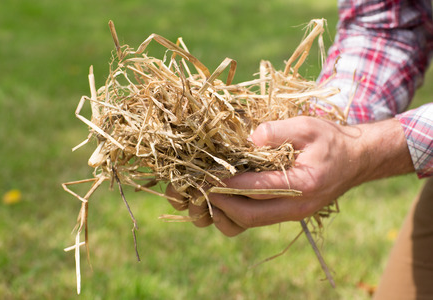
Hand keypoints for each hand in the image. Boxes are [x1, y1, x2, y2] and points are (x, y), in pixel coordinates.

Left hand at [166, 116, 413, 235]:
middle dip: (221, 204)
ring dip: (226, 213)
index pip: (256, 189)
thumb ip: (278, 130)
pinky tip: (225, 198)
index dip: (227, 184)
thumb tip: (248, 139)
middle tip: (201, 188)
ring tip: (208, 195)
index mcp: (303, 184)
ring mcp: (292, 213)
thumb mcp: (308, 126)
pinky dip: (236, 213)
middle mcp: (296, 206)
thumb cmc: (331, 140)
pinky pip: (257, 220)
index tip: (206, 176)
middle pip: (249, 215)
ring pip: (250, 223)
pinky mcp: (288, 213)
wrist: (356, 160)